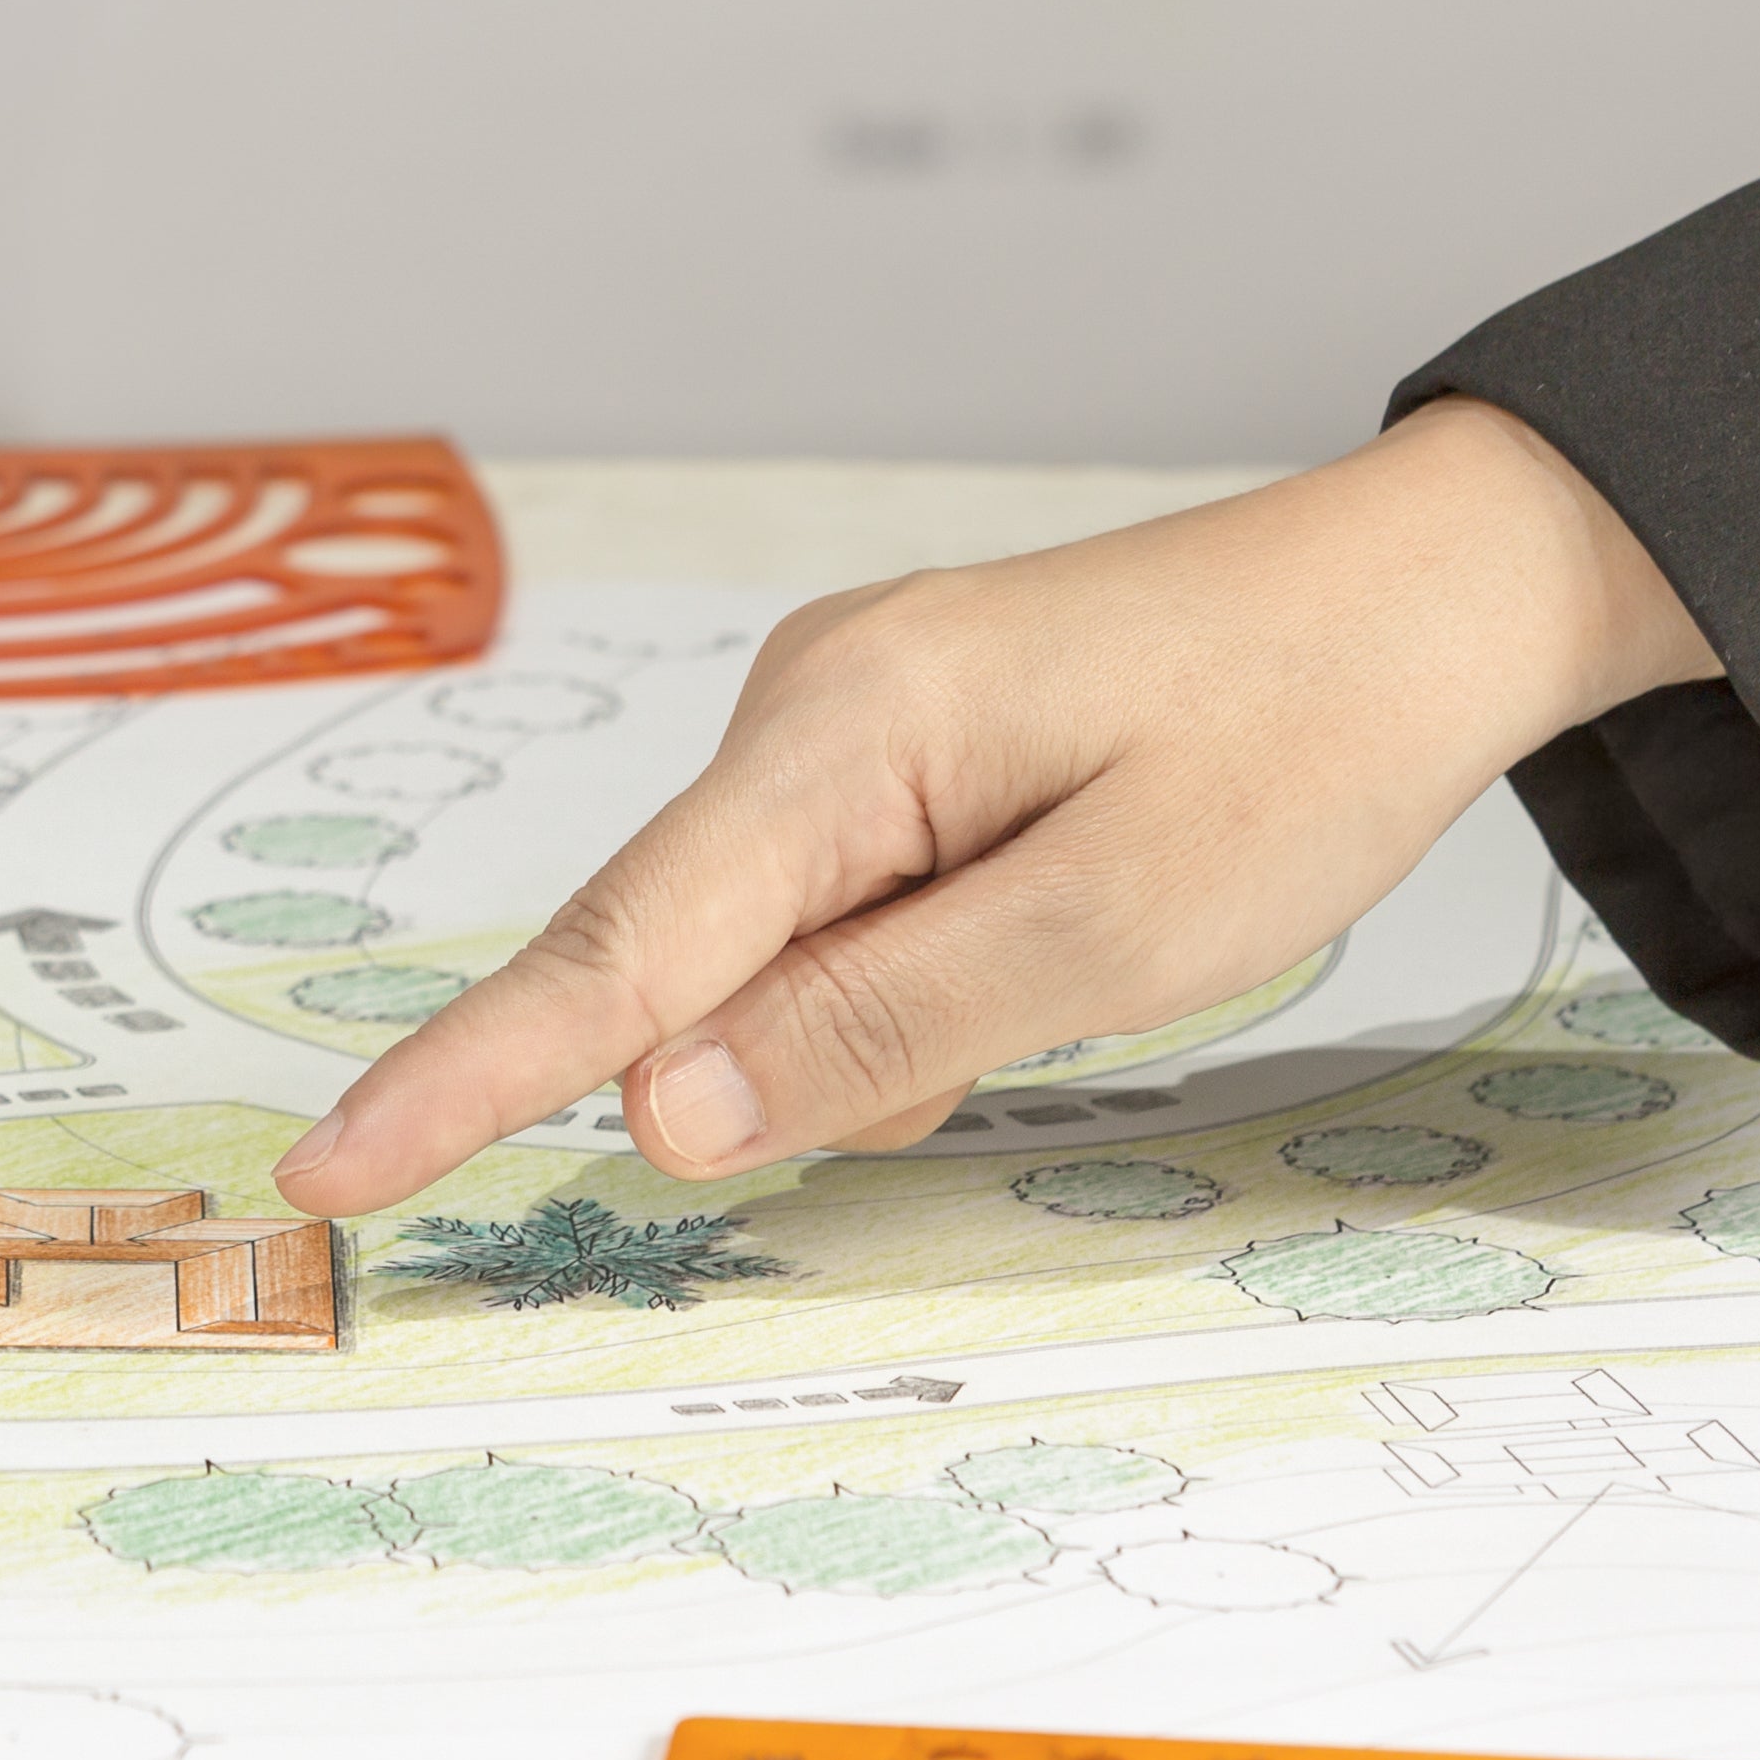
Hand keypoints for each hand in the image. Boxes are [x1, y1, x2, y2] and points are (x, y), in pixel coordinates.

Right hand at [269, 400, 1710, 1216]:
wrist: (1431, 586)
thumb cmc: (1303, 735)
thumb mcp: (1120, 923)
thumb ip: (881, 1024)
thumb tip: (662, 1116)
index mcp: (845, 730)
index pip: (615, 949)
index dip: (465, 1076)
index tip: (328, 1173)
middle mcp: (807, 710)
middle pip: (683, 954)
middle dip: (766, 1058)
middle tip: (1006, 1002)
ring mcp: (843, 725)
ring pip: (769, 953)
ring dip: (881, 1020)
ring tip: (1099, 938)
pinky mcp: (893, 755)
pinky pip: (835, 917)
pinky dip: (912, 978)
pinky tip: (1054, 932)